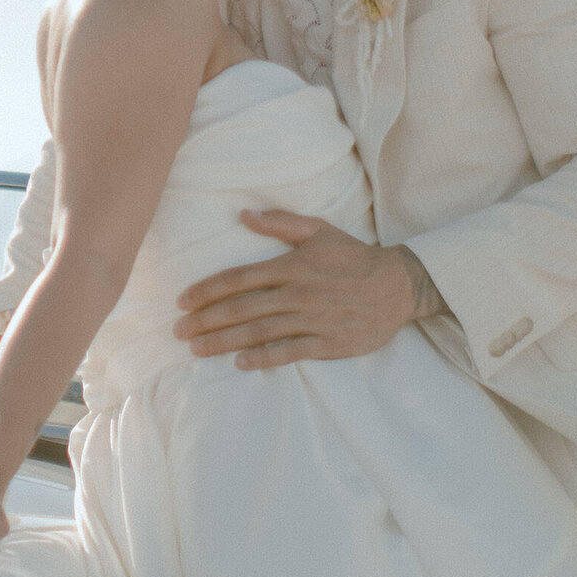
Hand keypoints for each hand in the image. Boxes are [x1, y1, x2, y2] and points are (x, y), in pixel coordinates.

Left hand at [173, 213, 435, 368]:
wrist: (399, 285)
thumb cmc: (354, 256)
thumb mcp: (319, 231)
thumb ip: (280, 223)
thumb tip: (243, 214)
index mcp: (292, 266)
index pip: (239, 279)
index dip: (207, 291)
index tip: (181, 301)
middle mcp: (298, 293)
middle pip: (242, 308)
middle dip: (206, 320)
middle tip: (177, 331)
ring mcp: (312, 320)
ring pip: (259, 332)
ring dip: (224, 342)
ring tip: (196, 349)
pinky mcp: (328, 343)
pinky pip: (289, 352)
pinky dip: (264, 358)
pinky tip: (240, 363)